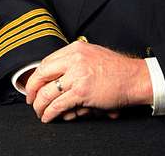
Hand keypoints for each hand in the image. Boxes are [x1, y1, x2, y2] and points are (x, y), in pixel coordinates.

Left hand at [25, 41, 152, 122]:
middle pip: (41, 74)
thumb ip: (75, 60)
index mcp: (76, 48)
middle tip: (30, 99)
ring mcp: (77, 75)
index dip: (36, 76)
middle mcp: (75, 58)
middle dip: (31, 90)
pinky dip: (49, 113)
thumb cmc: (116, 69)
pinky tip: (48, 117)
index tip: (34, 85)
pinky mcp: (81, 92)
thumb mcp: (93, 54)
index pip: (46, 61)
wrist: (133, 78)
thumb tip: (56, 76)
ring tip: (39, 112)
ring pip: (46, 93)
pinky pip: (57, 105)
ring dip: (39, 105)